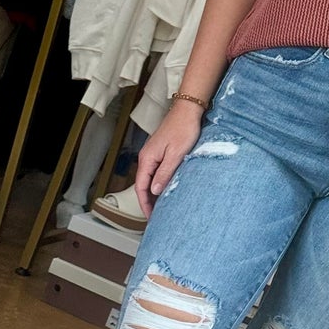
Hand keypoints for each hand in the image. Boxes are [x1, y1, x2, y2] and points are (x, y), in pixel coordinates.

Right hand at [134, 98, 202, 216]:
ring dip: (154, 194)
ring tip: (161, 207)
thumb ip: (164, 173)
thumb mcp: (176, 154)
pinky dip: (159, 183)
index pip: (141, 187)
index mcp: (147, 159)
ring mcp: (153, 154)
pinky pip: (156, 172)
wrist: (187, 111)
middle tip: (156, 217)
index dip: (144, 203)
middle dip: (148, 201)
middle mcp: (147, 157)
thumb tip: (154, 191)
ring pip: (150, 179)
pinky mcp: (161, 152)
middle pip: (143, 185)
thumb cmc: (183, 129)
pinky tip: (166, 189)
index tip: (150, 217)